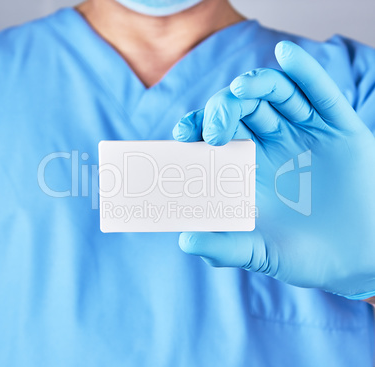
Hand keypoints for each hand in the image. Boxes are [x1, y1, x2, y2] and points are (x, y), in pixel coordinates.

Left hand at [172, 41, 374, 299]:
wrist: (359, 259)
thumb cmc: (307, 256)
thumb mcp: (262, 254)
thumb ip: (225, 248)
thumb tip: (185, 240)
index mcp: (249, 168)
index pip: (216, 134)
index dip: (198, 127)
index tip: (183, 134)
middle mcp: (273, 146)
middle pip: (243, 109)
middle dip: (223, 109)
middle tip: (214, 128)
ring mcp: (306, 135)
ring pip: (277, 95)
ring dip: (257, 85)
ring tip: (240, 90)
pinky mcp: (340, 131)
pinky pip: (322, 95)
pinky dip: (305, 72)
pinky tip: (286, 56)